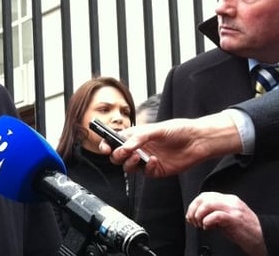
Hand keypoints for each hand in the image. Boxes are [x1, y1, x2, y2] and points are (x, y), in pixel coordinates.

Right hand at [99, 111, 241, 176]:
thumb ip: (139, 138)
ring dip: (129, 163)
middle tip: (122, 153)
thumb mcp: (156, 129)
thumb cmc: (178, 130)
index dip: (106, 145)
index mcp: (135, 136)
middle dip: (116, 156)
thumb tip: (125, 147)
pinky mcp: (155, 171)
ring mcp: (146, 160)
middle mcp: (138, 148)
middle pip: (117, 157)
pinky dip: (146, 168)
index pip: (114, 141)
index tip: (105, 148)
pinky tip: (154, 161)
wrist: (198, 141)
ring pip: (128, 167)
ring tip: (137, 157)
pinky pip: (144, 173)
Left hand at [186, 192, 266, 255]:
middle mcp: (230, 201)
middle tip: (193, 221)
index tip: (190, 215)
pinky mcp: (235, 219)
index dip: (194, 205)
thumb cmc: (243, 229)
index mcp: (228, 199)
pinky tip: (207, 227)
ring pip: (208, 204)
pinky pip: (216, 215)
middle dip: (193, 209)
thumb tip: (196, 215)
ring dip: (199, 215)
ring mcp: (233, 209)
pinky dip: (207, 221)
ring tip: (200, 224)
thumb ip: (213, 213)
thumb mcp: (226, 217)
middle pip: (204, 198)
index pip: (205, 195)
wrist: (261, 237)